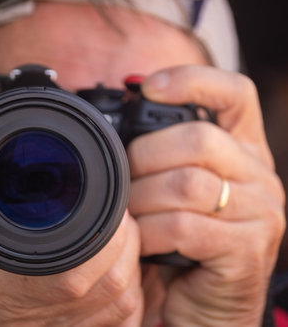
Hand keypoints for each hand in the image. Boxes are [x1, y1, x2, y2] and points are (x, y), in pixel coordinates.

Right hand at [0, 140, 142, 325]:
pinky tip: (113, 272)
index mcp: (2, 292)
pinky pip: (121, 323)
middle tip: (111, 210)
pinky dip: (128, 294)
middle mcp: (37, 321)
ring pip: (122, 303)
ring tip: (112, 234)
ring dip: (129, 262)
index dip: (103, 236)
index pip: (73, 274)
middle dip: (122, 238)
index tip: (104, 205)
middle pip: (112, 284)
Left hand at [128, 65, 285, 325]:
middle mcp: (259, 176)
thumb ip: (162, 154)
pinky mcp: (247, 250)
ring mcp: (260, 213)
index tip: (147, 87)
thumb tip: (125, 111)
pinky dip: (150, 234)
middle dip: (143, 159)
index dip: (191, 80)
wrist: (202, 304)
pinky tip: (144, 244)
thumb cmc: (179, 242)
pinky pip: (183, 226)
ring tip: (130, 218)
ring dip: (141, 201)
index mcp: (241, 151)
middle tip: (124, 186)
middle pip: (197, 139)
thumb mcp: (172, 188)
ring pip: (186, 183)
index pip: (233, 93)